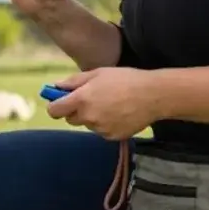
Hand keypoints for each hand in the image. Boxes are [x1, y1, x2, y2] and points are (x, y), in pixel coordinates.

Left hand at [47, 67, 161, 139]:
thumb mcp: (98, 73)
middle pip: (70, 119)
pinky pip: (101, 131)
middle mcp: (88, 117)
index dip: (55, 106)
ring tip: (111, 104)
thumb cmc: (126, 79)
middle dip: (75, 111)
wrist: (154, 96)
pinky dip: (105, 124)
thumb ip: (73, 82)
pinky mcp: (111, 136)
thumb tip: (55, 87)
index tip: (60, 102)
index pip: (54, 111)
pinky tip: (119, 113)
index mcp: (81, 99)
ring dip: (92, 117)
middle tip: (91, 99)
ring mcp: (100, 129)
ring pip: (87, 125)